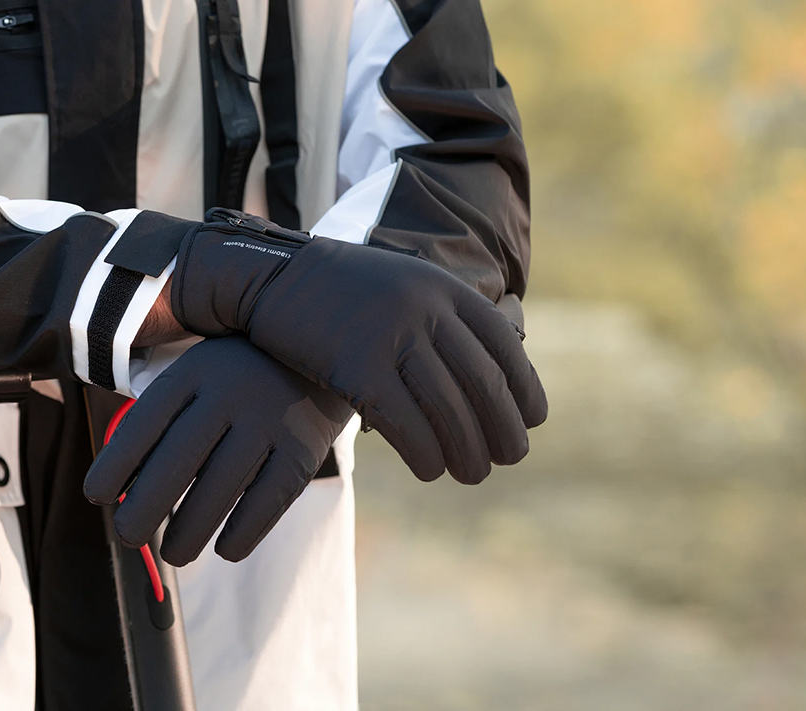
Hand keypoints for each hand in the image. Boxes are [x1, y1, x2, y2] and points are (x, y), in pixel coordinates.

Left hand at [84, 337, 353, 564]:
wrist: (323, 354)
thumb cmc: (240, 377)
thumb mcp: (199, 372)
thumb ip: (163, 413)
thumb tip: (122, 483)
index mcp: (195, 371)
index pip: (145, 423)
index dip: (115, 465)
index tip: (96, 497)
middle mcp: (231, 392)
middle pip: (178, 460)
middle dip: (145, 507)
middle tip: (128, 536)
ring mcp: (271, 421)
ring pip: (221, 488)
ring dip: (190, 531)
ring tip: (173, 554)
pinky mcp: (304, 451)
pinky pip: (267, 502)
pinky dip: (242, 533)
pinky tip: (225, 549)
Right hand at [171, 209, 547, 484]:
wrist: (274, 278)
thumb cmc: (344, 294)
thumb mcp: (405, 286)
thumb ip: (445, 318)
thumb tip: (496, 368)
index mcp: (444, 289)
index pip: (504, 348)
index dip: (525, 389)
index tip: (531, 421)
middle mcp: (426, 310)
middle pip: (483, 384)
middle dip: (504, 428)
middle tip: (509, 458)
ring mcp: (391, 337)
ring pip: (448, 409)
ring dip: (468, 450)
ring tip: (472, 473)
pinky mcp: (356, 366)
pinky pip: (404, 423)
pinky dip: (425, 453)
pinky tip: (430, 470)